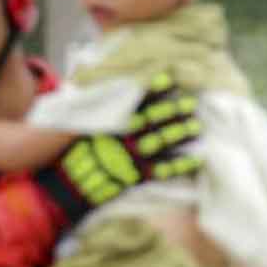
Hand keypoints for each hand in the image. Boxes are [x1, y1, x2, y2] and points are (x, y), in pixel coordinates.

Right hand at [34, 74, 201, 222]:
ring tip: (197, 126)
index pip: (135, 102)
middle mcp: (124, 138)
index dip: (153, 91)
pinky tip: (197, 159)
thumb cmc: (72, 154)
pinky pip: (163, 170)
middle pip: (153, 121)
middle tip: (190, 104)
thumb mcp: (80, 126)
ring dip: (181, 134)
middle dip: (173, 111)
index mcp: (111, 123)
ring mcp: (131, 157)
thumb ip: (96, 109)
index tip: (169, 80)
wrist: (69, 186)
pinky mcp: (137, 176)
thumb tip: (104, 89)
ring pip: (161, 143)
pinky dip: (181, 165)